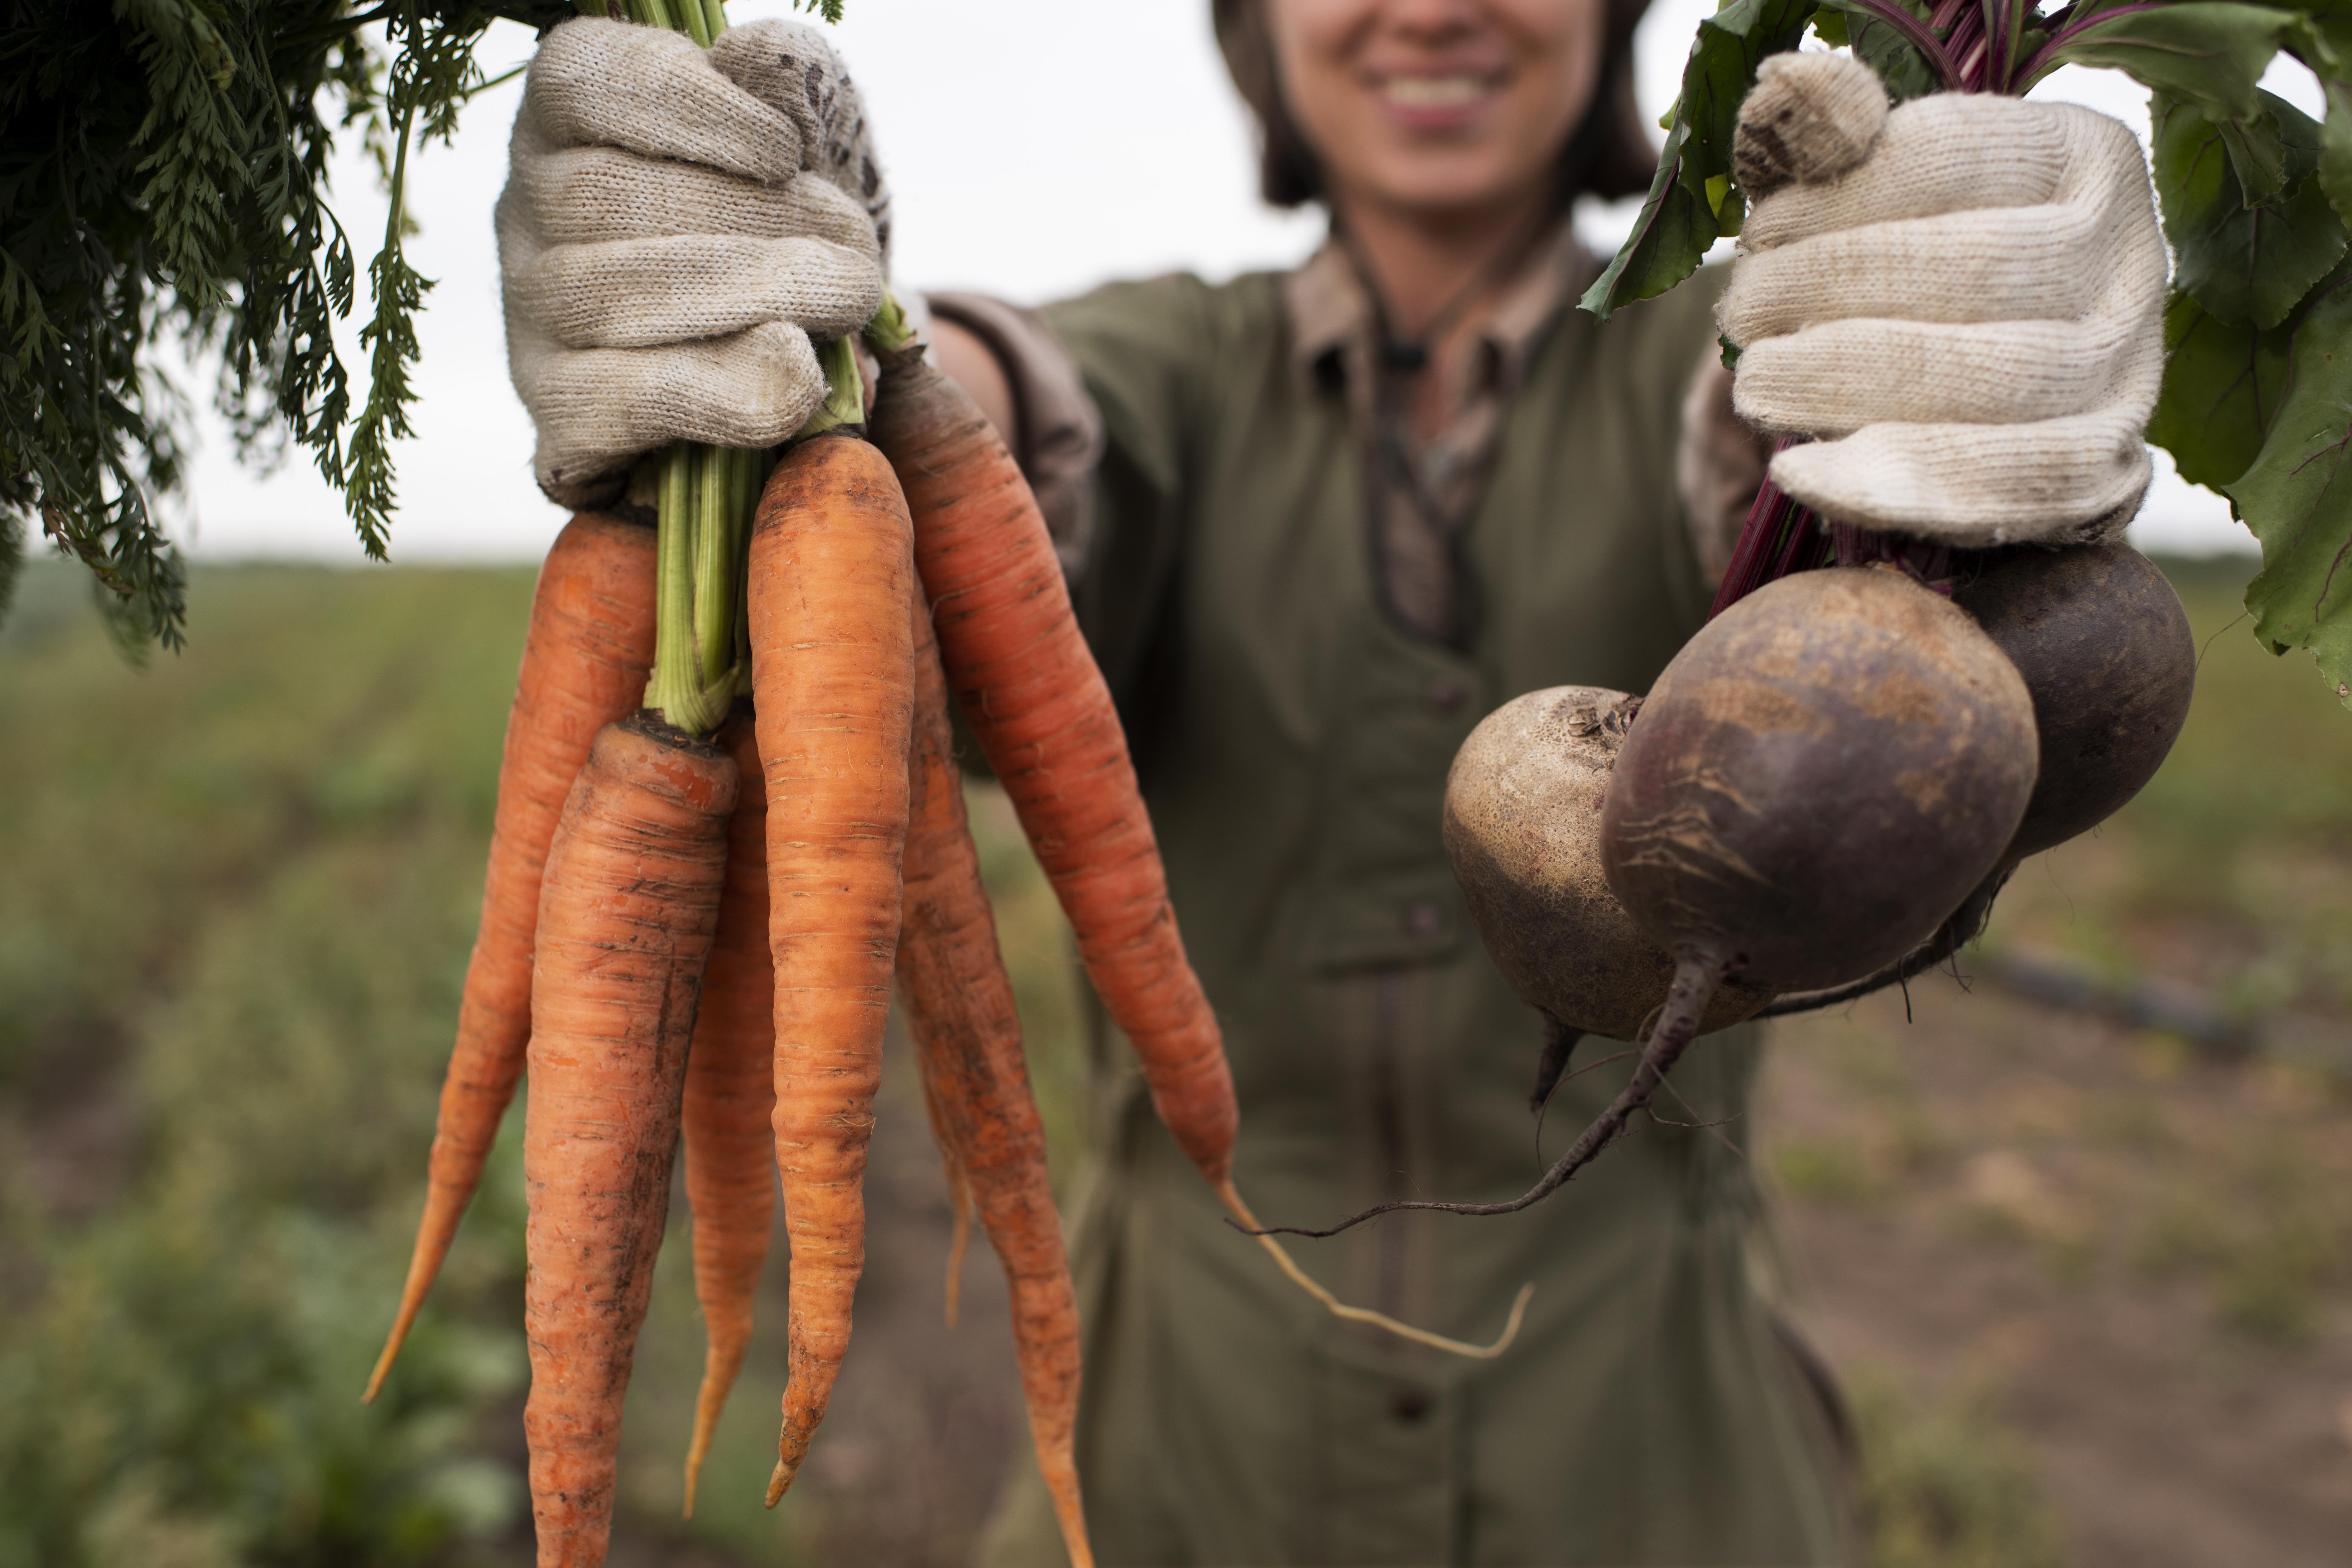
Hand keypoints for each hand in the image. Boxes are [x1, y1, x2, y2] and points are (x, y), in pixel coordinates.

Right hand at [500, 17, 890, 507]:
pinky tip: (798, 378)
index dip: (688, 110)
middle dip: (754, 222)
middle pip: (607, 197)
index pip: (587, 82)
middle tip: (855, 254)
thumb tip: (754, 56)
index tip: (786, 152)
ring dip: (752, 295)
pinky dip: (725, 390)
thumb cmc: (789, 224)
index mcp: (569, 117)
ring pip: (614, 295)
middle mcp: (526, 210)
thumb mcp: (807, 139)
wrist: (795, 357)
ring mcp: (531, 317)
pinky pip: (632, 399)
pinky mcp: (561, 413)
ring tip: (847, 298)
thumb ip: (789, 83)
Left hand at [1716, 53, 2166, 546]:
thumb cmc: (1884, 278)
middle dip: (1833, 292)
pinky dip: (1887, 483)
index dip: (1838, 199)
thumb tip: (1789, 85)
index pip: (1952, 159)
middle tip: (1741, 313)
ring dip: (1848, 383)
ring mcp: (2128, 373)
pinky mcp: (2101, 472)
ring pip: (1995, 379)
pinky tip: (1797, 470)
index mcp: (2082, 157)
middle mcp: (2129, 259)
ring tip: (1756, 383)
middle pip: (1976, 270)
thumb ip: (1822, 139)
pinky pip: (2002, 489)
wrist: (1936, 408)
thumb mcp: (1846, 199)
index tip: (1760, 233)